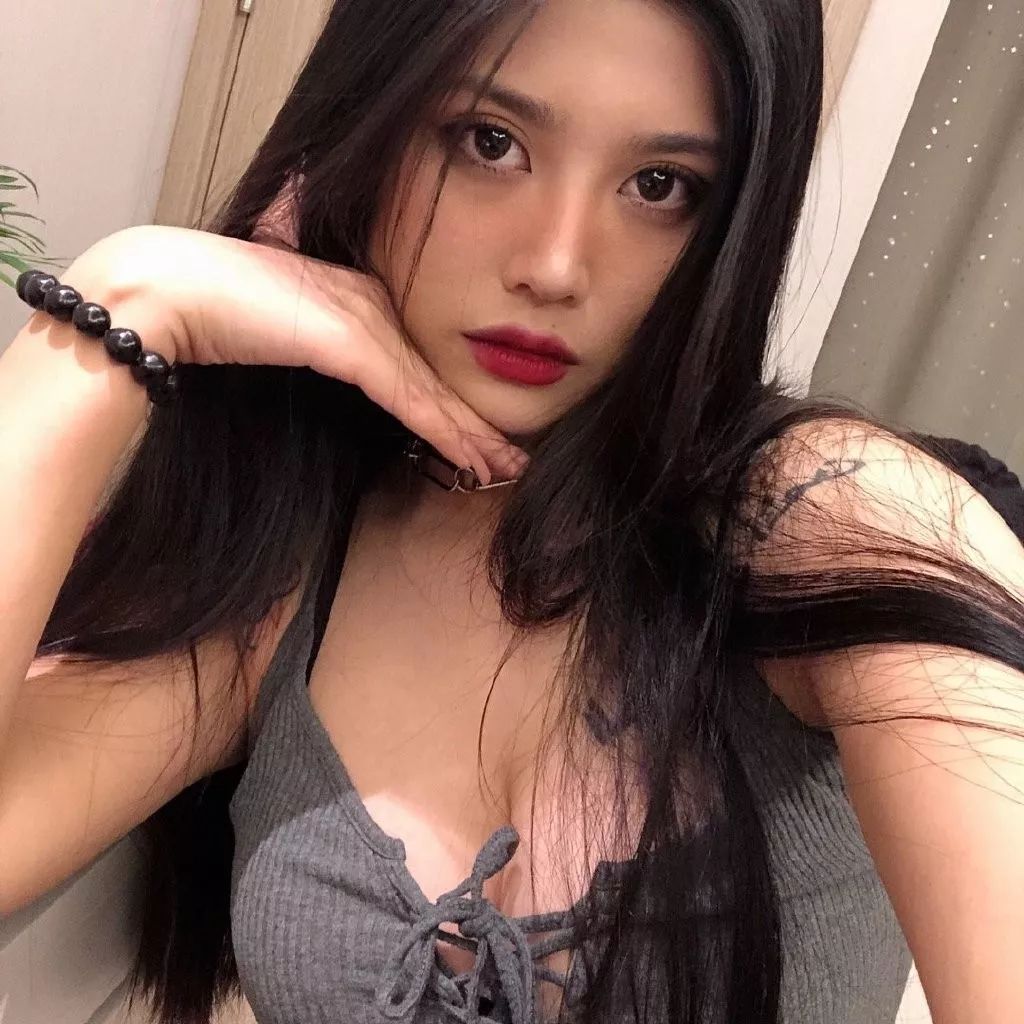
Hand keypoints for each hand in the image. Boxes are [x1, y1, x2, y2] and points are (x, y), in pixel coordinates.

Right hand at [69, 225, 526, 482]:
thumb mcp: (279, 335)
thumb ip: (314, 349)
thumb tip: (325, 371)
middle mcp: (373, 305)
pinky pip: (413, 401)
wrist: (171, 290)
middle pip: (435, 378)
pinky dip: (447, 434)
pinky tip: (476, 460)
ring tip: (508, 469)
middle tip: (514, 460)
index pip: (416, 363)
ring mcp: (367, 321)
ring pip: (433, 394)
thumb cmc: (210, 311)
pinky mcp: (355, 344)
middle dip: (477, 425)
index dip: (451, 404)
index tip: (479, 438)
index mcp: (358, 299)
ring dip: (474, 439)